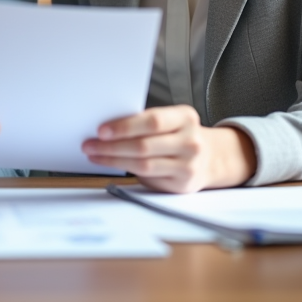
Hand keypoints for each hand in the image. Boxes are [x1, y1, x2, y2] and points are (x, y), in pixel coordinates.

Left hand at [82, 105, 256, 192]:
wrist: (210, 158)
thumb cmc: (181, 135)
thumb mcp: (172, 120)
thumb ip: (147, 122)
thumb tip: (109, 127)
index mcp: (185, 117)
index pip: (152, 121)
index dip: (125, 126)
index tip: (102, 130)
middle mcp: (190, 141)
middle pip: (144, 145)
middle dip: (112, 146)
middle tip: (90, 144)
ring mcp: (188, 164)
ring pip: (143, 164)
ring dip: (113, 160)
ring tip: (95, 155)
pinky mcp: (181, 184)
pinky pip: (147, 177)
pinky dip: (125, 171)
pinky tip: (110, 165)